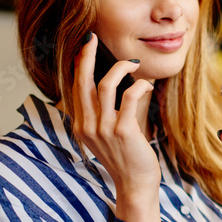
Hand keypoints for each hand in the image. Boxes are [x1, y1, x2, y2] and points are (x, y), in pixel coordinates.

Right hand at [71, 34, 160, 221]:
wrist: (135, 184)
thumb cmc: (127, 156)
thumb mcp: (109, 133)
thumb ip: (106, 112)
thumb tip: (117, 84)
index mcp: (81, 125)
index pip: (75, 87)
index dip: (79, 64)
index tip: (85, 45)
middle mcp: (87, 126)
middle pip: (82, 81)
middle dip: (87, 56)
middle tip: (93, 37)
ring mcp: (103, 129)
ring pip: (105, 85)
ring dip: (120, 69)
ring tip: (133, 64)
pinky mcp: (123, 132)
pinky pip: (129, 98)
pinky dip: (139, 86)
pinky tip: (146, 85)